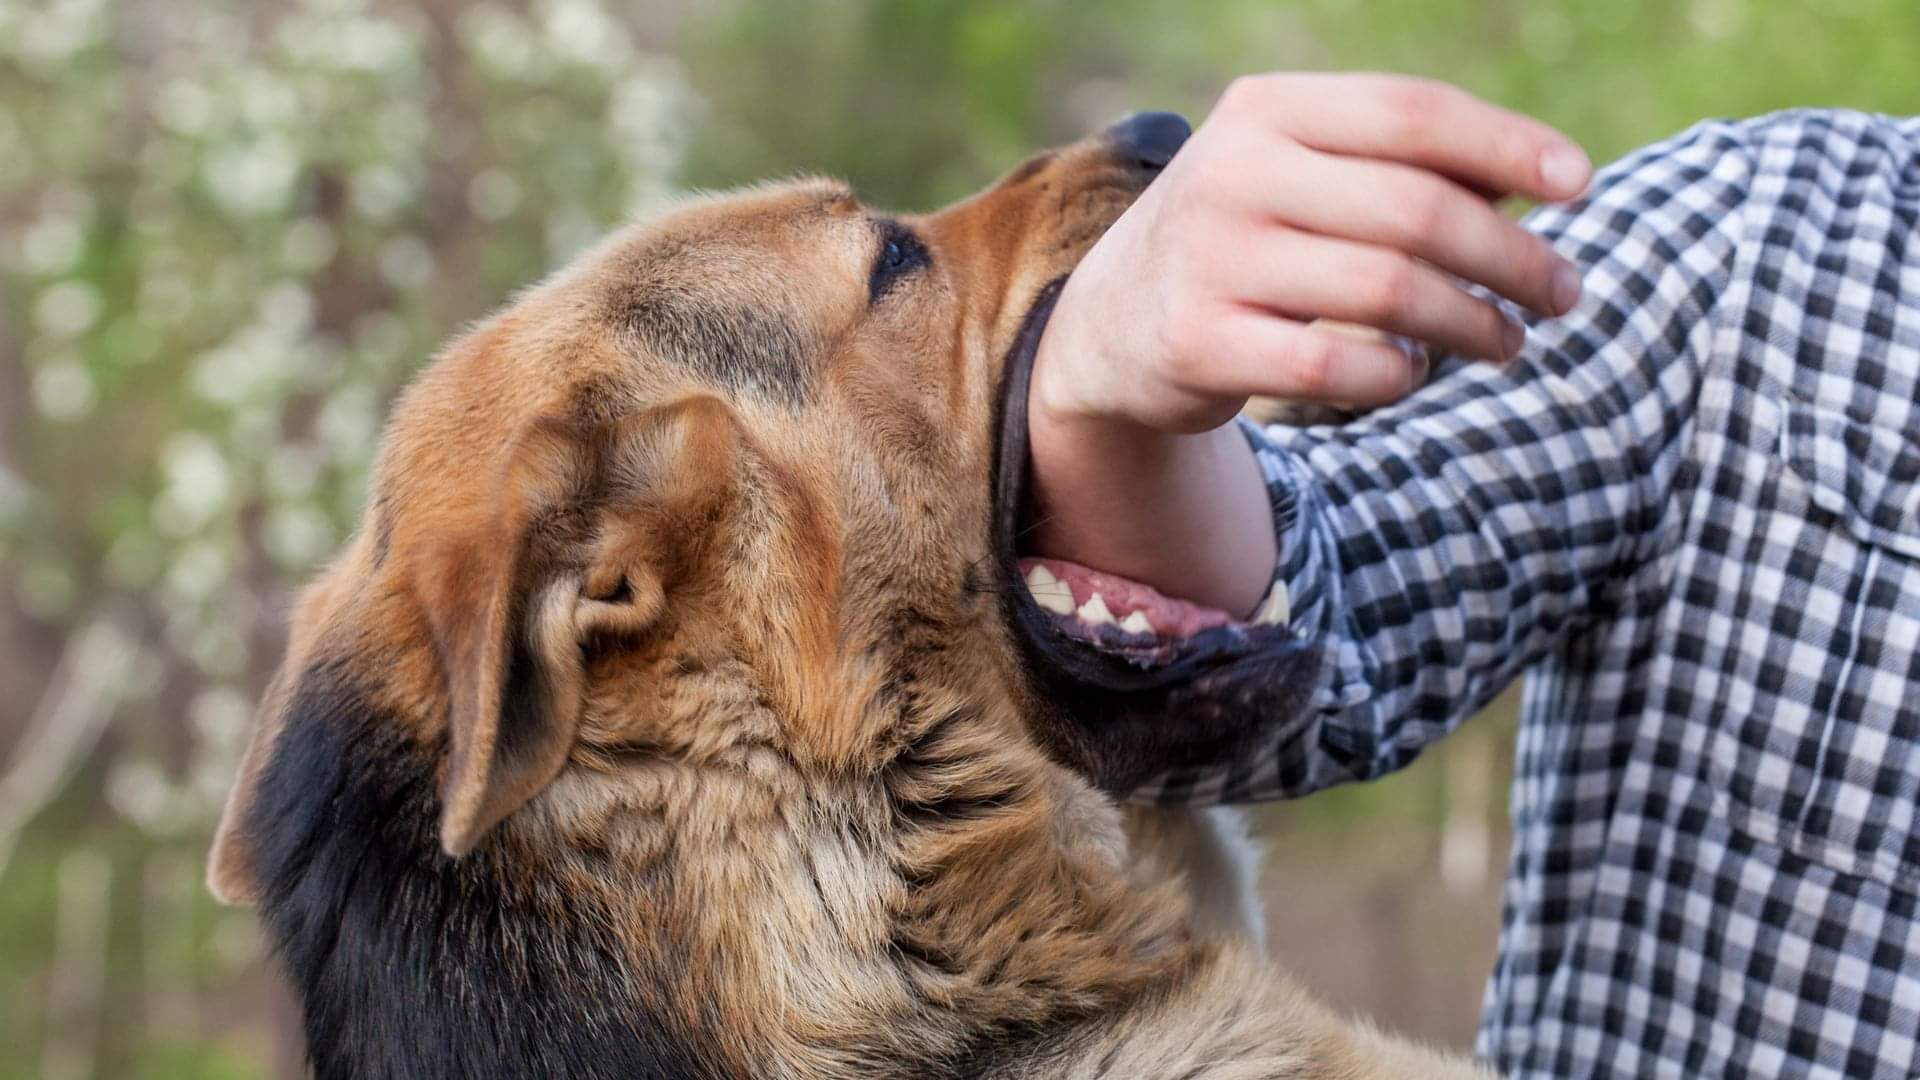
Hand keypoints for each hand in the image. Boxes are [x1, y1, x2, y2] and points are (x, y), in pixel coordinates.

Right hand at [1027, 74, 1591, 614]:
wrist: (1111, 323)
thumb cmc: (1246, 237)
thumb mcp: (1301, 174)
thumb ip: (1402, 166)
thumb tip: (1544, 181)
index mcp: (1266, 110)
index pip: (1412, 114)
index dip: (1509, 145)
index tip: (1580, 186)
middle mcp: (1231, 174)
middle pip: (1416, 211)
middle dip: (1511, 257)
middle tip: (1563, 294)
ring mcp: (1211, 260)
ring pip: (1389, 292)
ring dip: (1473, 324)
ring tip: (1508, 342)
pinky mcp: (1200, 343)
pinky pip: (1339, 366)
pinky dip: (1397, 374)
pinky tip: (1412, 371)